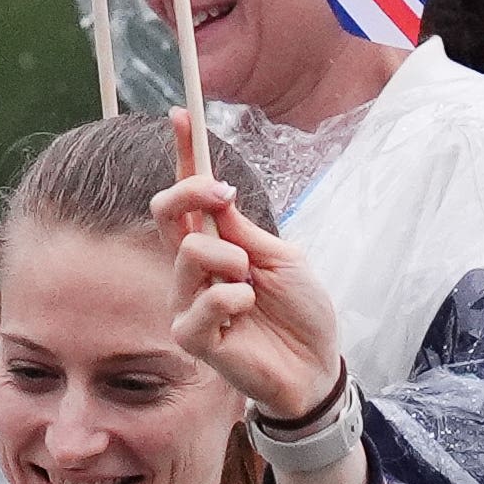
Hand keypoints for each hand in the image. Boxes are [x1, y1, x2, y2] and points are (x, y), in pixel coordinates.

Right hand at [159, 175, 348, 427]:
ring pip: (187, 253)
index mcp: (216, 244)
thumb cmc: (301, 313)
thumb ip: (243, 230)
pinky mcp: (192, 337)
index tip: (181, 116)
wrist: (317, 367)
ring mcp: (188, 301)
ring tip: (252, 286)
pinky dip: (230, 300)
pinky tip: (246, 312)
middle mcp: (193, 269)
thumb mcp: (282, 257)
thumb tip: (215, 193)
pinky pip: (199, 305)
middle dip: (191, 192)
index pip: (189, 196)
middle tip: (224, 196)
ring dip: (229, 261)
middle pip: (166, 213)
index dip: (183, 155)